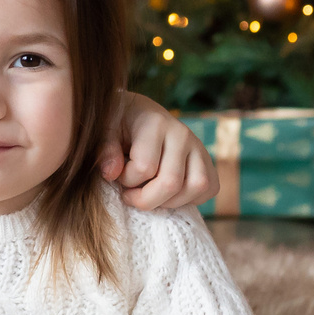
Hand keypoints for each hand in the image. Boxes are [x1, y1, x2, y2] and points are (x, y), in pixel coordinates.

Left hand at [103, 90, 217, 211]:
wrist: (136, 113)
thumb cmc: (118, 124)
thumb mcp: (104, 130)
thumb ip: (105, 150)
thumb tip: (111, 173)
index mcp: (155, 122)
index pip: (144, 168)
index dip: (126, 180)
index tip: (117, 175)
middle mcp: (182, 133)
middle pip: (171, 183)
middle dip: (146, 200)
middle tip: (130, 195)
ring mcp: (198, 146)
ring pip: (197, 187)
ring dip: (170, 201)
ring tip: (150, 194)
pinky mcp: (208, 160)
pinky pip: (209, 188)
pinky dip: (191, 199)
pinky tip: (169, 193)